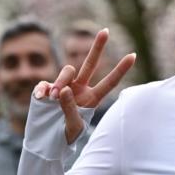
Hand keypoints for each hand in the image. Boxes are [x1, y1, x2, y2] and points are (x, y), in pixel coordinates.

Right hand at [33, 28, 136, 143]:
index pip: (108, 82)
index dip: (120, 70)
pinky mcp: (47, 89)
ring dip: (60, 82)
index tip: (133, 55)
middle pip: (89, 64)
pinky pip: (46, 83)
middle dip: (97, 48)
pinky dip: (43, 89)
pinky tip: (42, 98)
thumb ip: (70, 108)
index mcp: (91, 99)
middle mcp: (79, 89)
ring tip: (53, 98)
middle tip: (106, 31)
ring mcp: (63, 87)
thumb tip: (63, 89)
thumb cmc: (66, 137)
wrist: (47, 142)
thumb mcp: (73, 127)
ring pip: (66, 72)